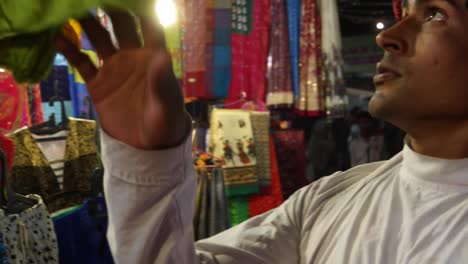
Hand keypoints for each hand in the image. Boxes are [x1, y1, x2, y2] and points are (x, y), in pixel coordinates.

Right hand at [54, 11, 190, 149]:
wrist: (147, 146)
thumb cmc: (165, 122)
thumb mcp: (167, 105)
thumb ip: (163, 82)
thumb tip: (162, 56)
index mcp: (153, 57)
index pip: (150, 26)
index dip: (142, 10)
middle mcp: (132, 56)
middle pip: (120, 25)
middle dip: (110, 9)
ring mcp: (114, 68)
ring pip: (98, 38)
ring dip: (87, 24)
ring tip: (71, 10)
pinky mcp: (97, 83)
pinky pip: (81, 62)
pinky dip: (70, 50)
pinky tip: (58, 39)